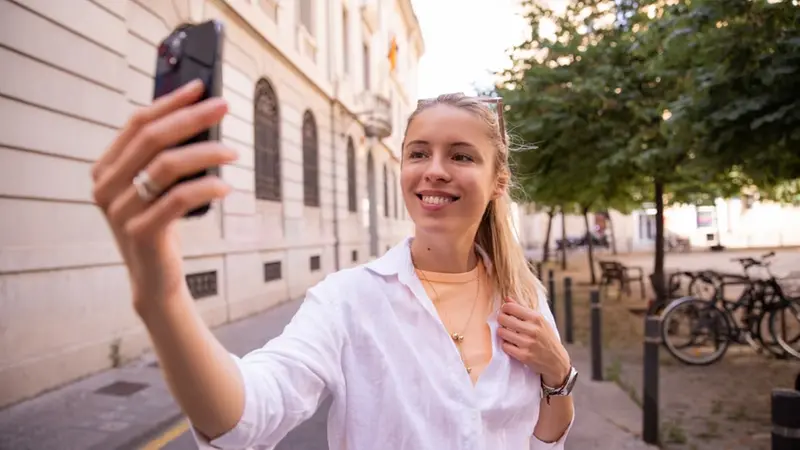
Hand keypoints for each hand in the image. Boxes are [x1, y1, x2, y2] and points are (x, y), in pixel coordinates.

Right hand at [91, 79, 236, 316]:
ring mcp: (120, 210)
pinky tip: (225, 186)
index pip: (137, 123)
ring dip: (205, 153)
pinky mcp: (140, 232)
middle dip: (192, 118)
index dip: (170, 102)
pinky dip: (206, 187)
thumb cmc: (161, 226)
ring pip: (166, 165)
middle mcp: (106, 187)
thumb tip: (200, 115)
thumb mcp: (158, 187)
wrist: (156, 278)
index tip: (200, 88)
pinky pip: (177, 198)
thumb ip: (164, 156)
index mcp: (106, 168)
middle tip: (223, 108)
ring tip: (232, 152)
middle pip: (152, 138)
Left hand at [497, 297, 570, 386]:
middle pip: (503, 319)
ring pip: (502, 332)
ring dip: (502, 333)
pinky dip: (506, 345)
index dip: (504, 309)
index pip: (511, 307)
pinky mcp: (524, 356)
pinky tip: (511, 344)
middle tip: (503, 323)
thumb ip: (522, 309)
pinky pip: (505, 346)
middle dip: (501, 320)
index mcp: (537, 318)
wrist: (556, 361)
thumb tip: (507, 298)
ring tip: (507, 334)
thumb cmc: (546, 338)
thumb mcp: (540, 321)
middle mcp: (533, 329)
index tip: (505, 312)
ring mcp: (528, 343)